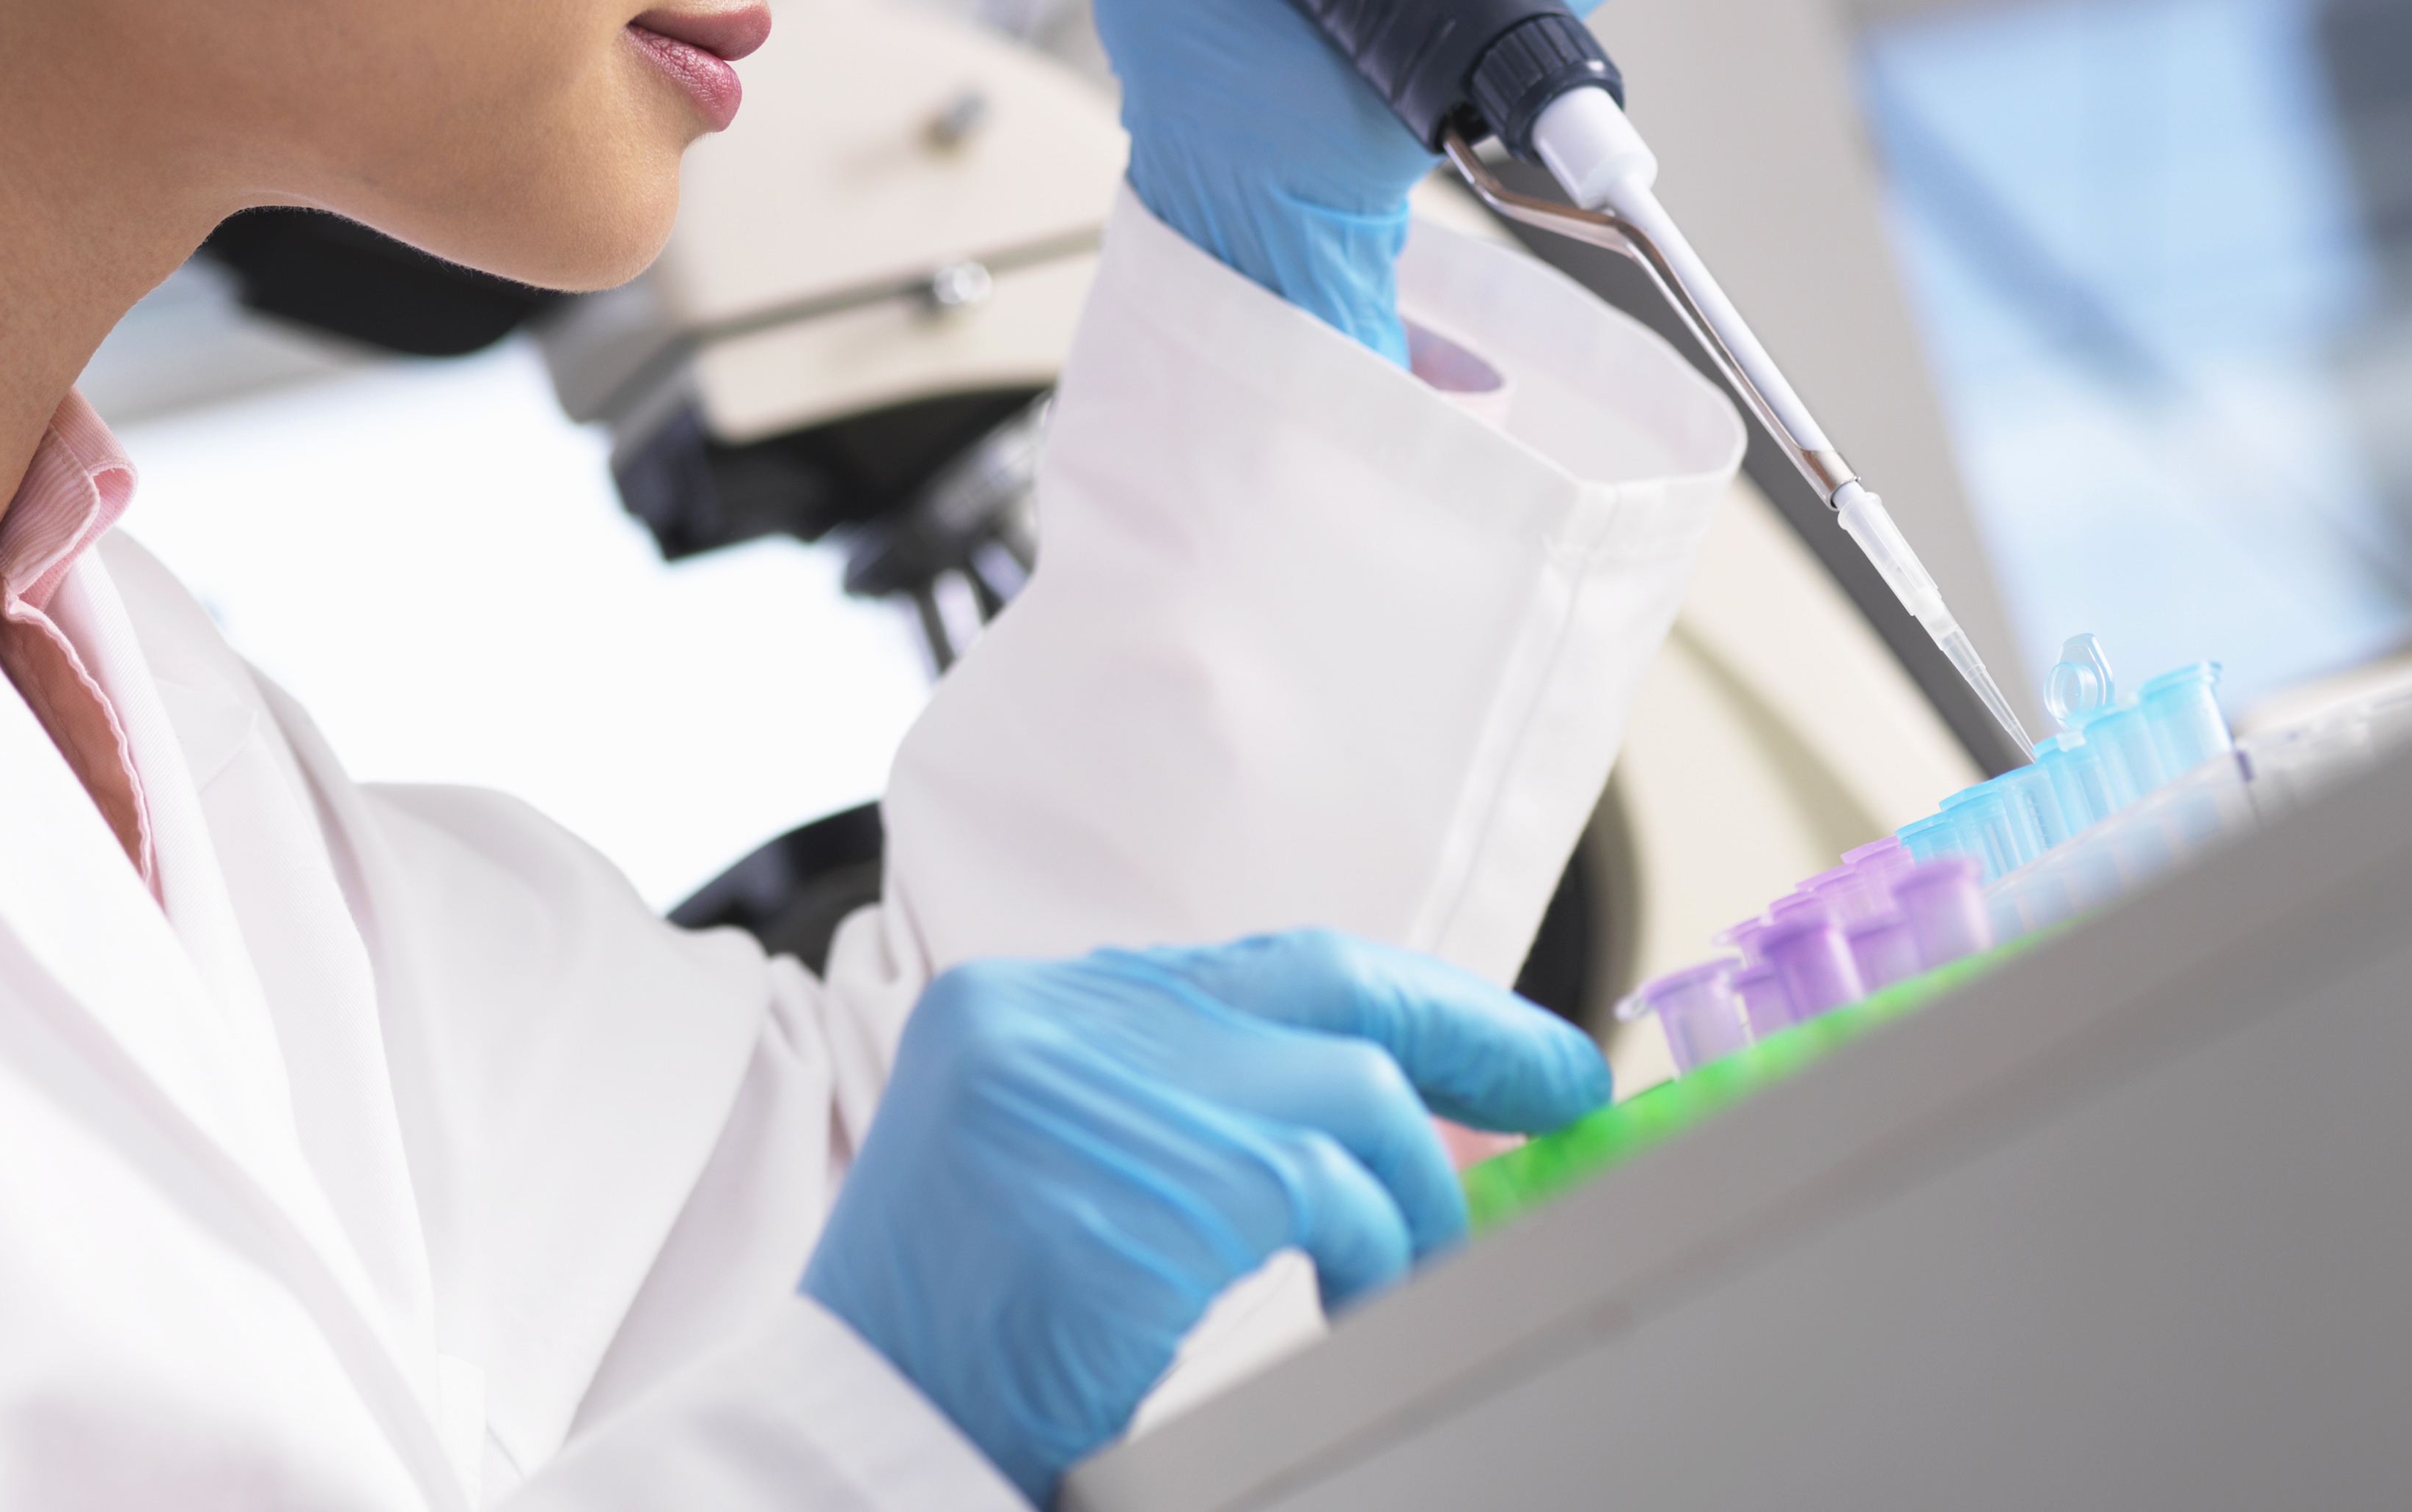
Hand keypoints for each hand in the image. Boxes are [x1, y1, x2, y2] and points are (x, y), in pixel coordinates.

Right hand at [800, 930, 1607, 1502]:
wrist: (847, 1443)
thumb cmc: (956, 1353)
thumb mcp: (1054, 1193)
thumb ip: (1182, 1126)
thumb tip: (1376, 1121)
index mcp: (1016, 1009)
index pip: (1249, 967)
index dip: (1388, 1001)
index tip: (1487, 1045)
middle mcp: (1047, 1017)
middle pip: (1319, 982)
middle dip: (1465, 1032)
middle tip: (1564, 1083)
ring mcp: (1091, 1089)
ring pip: (1345, 1095)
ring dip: (1413, 1194)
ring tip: (1413, 1268)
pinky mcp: (1146, 1182)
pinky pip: (1328, 1188)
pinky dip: (1375, 1245)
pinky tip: (1363, 1299)